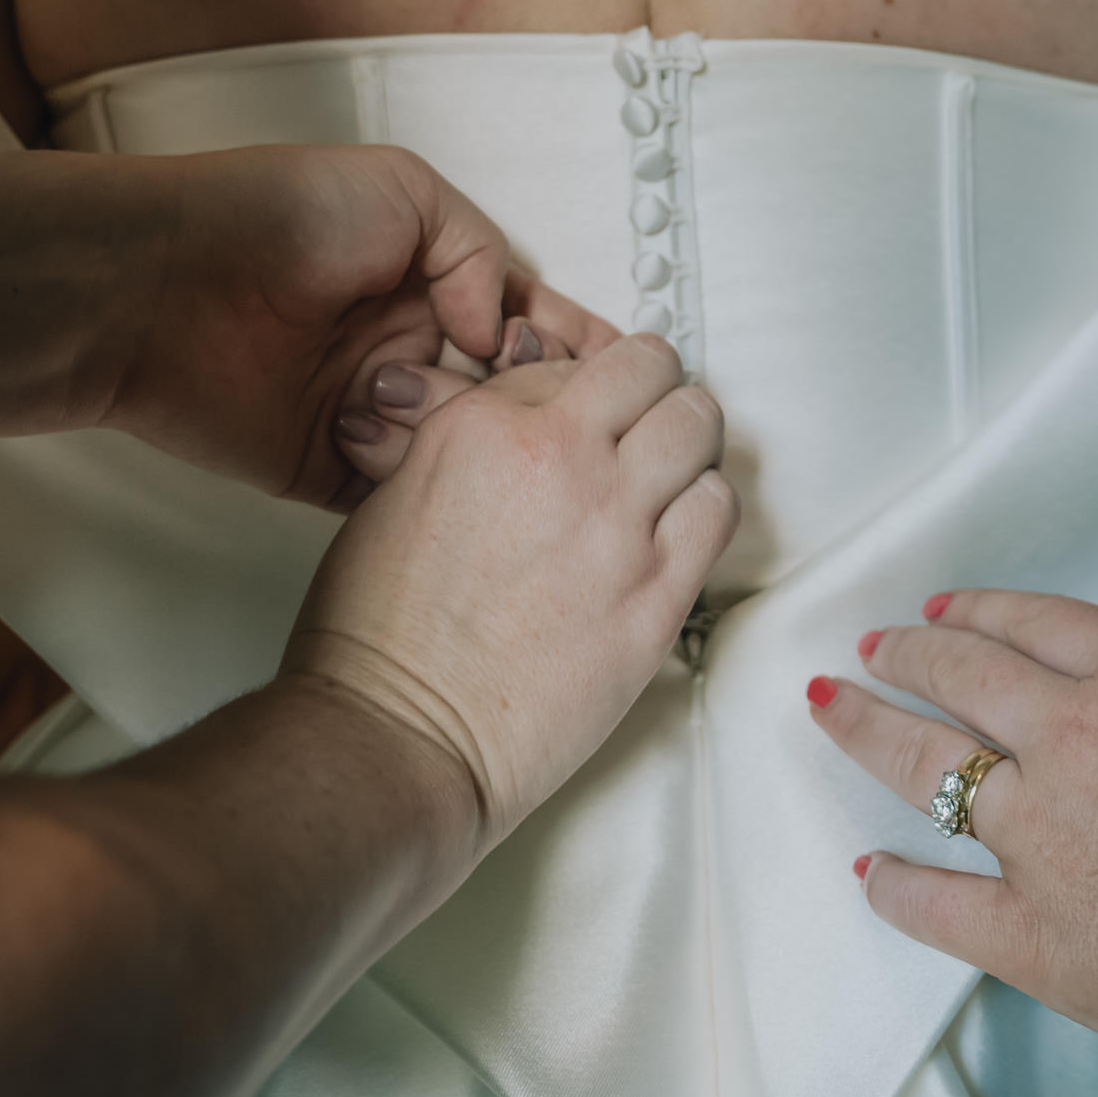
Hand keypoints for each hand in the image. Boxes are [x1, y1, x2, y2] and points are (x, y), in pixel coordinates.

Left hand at [104, 145, 616, 508]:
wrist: (161, 286)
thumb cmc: (268, 217)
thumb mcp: (403, 190)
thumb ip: (477, 253)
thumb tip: (507, 335)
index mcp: (432, 284)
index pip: (532, 322)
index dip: (580, 348)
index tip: (625, 373)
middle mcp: (411, 351)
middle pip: (511, 397)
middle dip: (551, 410)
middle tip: (577, 421)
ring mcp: (377, 414)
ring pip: (470, 453)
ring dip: (495, 452)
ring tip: (513, 448)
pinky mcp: (336, 470)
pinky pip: (407, 497)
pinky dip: (438, 499)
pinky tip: (470, 493)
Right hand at [285, 335, 737, 845]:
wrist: (402, 732)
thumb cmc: (380, 635)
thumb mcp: (397, 496)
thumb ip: (472, 447)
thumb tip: (528, 433)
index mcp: (482, 426)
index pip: (569, 364)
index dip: (581, 394)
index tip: (584, 423)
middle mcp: (558, 459)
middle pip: (651, 370)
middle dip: (649, 392)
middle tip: (642, 428)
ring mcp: (615, 526)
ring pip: (698, 426)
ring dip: (686, 445)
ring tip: (666, 480)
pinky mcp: (656, 594)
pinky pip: (717, 508)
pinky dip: (704, 506)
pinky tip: (675, 531)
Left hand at [808, 590, 1097, 1085]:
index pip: (1028, 623)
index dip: (972, 611)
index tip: (938, 610)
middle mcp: (1074, 740)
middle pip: (958, 673)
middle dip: (903, 653)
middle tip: (869, 648)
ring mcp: (1042, 838)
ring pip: (923, 766)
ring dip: (866, 728)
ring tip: (829, 706)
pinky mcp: (1032, 932)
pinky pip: (934, 902)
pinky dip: (895, 885)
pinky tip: (871, 870)